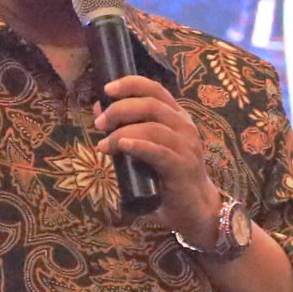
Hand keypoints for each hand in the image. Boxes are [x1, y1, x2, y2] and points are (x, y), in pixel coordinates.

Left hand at [93, 75, 220, 239]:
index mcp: (177, 117)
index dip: (130, 84)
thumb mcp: (145, 148)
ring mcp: (186, 146)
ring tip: (104, 145)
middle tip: (99, 123)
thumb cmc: (166, 176)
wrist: (193, 207)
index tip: (106, 89)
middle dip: (120, 110)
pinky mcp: (182, 166)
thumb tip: (99, 109)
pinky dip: (138, 146)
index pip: (154, 89)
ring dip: (122, 132)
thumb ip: (127, 128)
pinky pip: (159, 151)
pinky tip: (122, 146)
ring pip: (153, 127)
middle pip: (151, 104)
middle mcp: (184, 126)